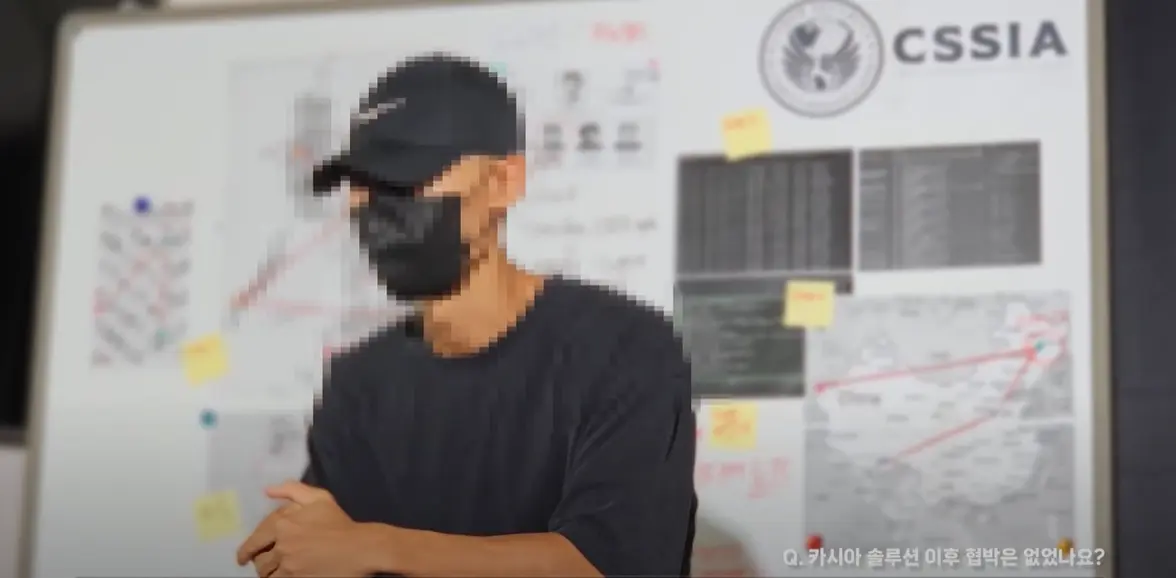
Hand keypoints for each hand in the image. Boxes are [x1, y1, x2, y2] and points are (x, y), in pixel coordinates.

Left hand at [236, 481, 373, 577]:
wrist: (359, 548)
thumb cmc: (339, 523)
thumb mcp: (319, 498)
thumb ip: (292, 490)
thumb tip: (268, 491)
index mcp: (283, 523)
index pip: (256, 538)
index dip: (247, 549)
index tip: (244, 557)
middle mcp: (282, 544)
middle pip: (259, 559)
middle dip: (257, 562)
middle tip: (258, 566)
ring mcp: (288, 564)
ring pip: (266, 573)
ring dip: (267, 573)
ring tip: (272, 573)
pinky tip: (283, 576)